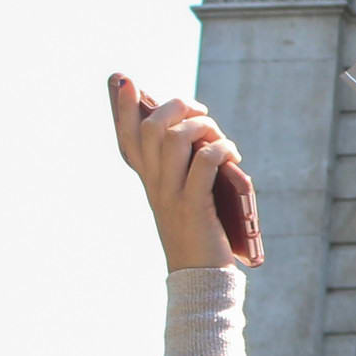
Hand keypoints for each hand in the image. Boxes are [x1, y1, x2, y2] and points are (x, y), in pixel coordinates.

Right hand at [108, 74, 248, 272]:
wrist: (199, 277)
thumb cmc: (200, 232)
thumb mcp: (186, 194)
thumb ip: (186, 166)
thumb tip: (204, 132)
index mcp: (149, 180)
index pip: (127, 136)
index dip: (123, 106)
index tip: (123, 79)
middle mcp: (154, 184)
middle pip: (150, 128)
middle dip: (176, 107)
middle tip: (200, 112)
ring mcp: (171, 194)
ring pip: (174, 139)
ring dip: (202, 126)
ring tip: (220, 136)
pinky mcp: (194, 206)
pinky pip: (204, 162)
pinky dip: (220, 148)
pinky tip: (232, 152)